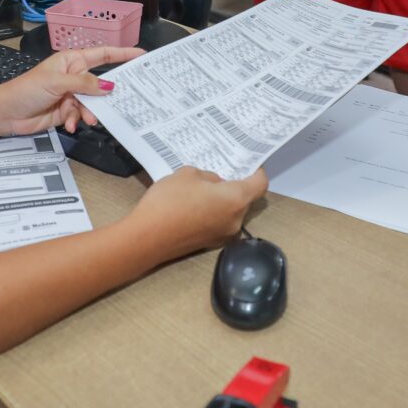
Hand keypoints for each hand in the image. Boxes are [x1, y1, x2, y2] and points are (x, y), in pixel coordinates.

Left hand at [0, 45, 142, 135]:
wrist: (5, 113)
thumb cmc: (27, 89)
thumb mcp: (57, 83)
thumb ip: (84, 84)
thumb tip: (108, 85)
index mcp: (72, 61)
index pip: (102, 54)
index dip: (121, 54)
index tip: (141, 55)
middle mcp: (74, 76)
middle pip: (99, 83)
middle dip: (106, 94)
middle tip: (121, 100)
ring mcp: (70, 94)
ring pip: (91, 103)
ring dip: (88, 112)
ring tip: (86, 119)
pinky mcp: (65, 111)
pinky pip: (80, 115)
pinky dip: (75, 120)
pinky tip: (68, 124)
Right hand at [128, 167, 268, 259]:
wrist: (146, 238)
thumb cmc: (170, 201)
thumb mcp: (188, 174)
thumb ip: (208, 176)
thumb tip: (214, 185)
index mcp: (236, 200)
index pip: (260, 184)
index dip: (257, 171)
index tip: (247, 163)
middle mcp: (236, 220)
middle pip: (245, 199)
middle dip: (233, 186)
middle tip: (215, 175)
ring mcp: (223, 235)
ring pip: (230, 211)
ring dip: (221, 200)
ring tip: (199, 190)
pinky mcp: (209, 244)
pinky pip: (218, 222)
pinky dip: (211, 213)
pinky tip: (191, 207)